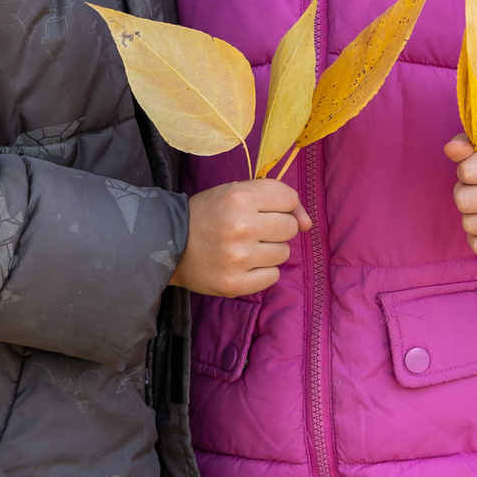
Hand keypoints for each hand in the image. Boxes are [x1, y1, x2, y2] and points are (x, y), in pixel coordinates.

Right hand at [172, 180, 309, 296]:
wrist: (169, 244)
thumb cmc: (207, 214)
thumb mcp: (236, 192)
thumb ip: (276, 198)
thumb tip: (307, 223)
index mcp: (240, 197)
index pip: (289, 199)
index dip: (280, 204)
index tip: (263, 210)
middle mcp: (242, 226)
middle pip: (289, 227)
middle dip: (275, 228)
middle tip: (252, 230)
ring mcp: (239, 258)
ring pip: (283, 253)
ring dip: (269, 251)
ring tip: (245, 248)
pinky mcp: (236, 284)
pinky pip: (272, 276)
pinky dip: (262, 271)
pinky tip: (243, 265)